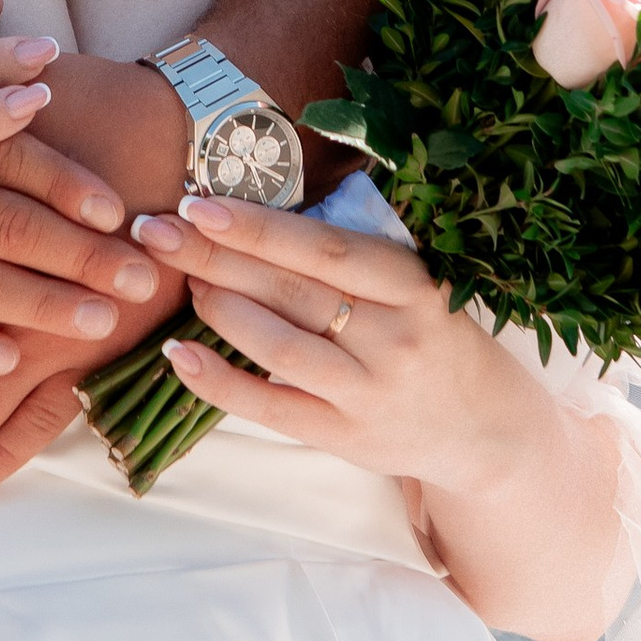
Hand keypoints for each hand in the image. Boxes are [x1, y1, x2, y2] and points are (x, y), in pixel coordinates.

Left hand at [133, 192, 541, 493]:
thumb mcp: (414, 283)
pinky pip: (271, 408)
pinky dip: (219, 382)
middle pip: (290, 291)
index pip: (322, 249)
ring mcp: (368, 393)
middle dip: (214, 256)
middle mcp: (393, 339)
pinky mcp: (346, 438)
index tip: (198, 202)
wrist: (486, 427)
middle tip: (155, 228)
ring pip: (277, 347)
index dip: (257, 226)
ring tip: (178, 278)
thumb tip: (255, 212)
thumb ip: (350, 254)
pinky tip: (179, 355)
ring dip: (218, 309)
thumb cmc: (435, 334)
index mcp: (412, 285)